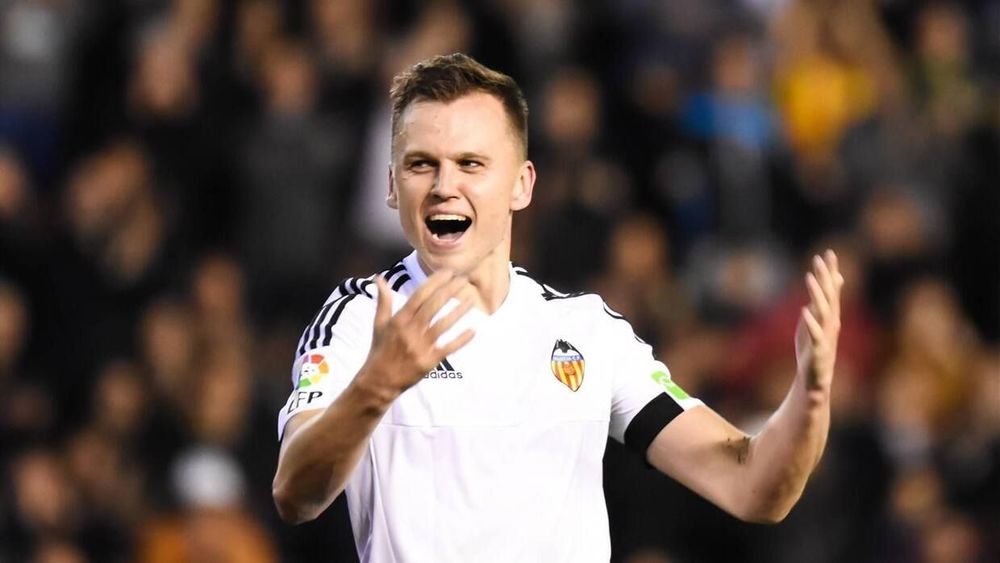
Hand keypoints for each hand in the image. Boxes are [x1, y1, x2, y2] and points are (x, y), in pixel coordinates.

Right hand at [358, 270, 475, 396]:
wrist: (379, 381)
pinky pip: (448, 348)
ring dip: (459, 311)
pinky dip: (461, 339)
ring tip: (471, 300)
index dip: (435, 282)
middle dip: (450, 290)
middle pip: (433, 305)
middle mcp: (410, 330)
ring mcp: (420, 346)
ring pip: (443, 324)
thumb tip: (379, 278)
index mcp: (399, 319)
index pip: (420, 295)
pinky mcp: (429, 361)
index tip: (448, 272)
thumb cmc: (380, 350)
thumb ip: (383, 300)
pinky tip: (473, 330)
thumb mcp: (379, 324)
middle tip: (463, 279)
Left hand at [795, 250, 843, 393]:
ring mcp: (826, 336)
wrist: (816, 379)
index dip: (831, 271)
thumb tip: (835, 277)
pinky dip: (812, 322)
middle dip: (825, 277)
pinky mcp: (818, 350)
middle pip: (829, 296)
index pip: (832, 289)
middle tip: (820, 258)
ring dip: (818, 294)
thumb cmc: (816, 347)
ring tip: (810, 277)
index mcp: (830, 316)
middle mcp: (831, 323)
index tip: (828, 253)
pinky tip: (805, 310)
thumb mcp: (821, 320)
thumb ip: (827, 299)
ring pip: (823, 312)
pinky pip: (815, 334)